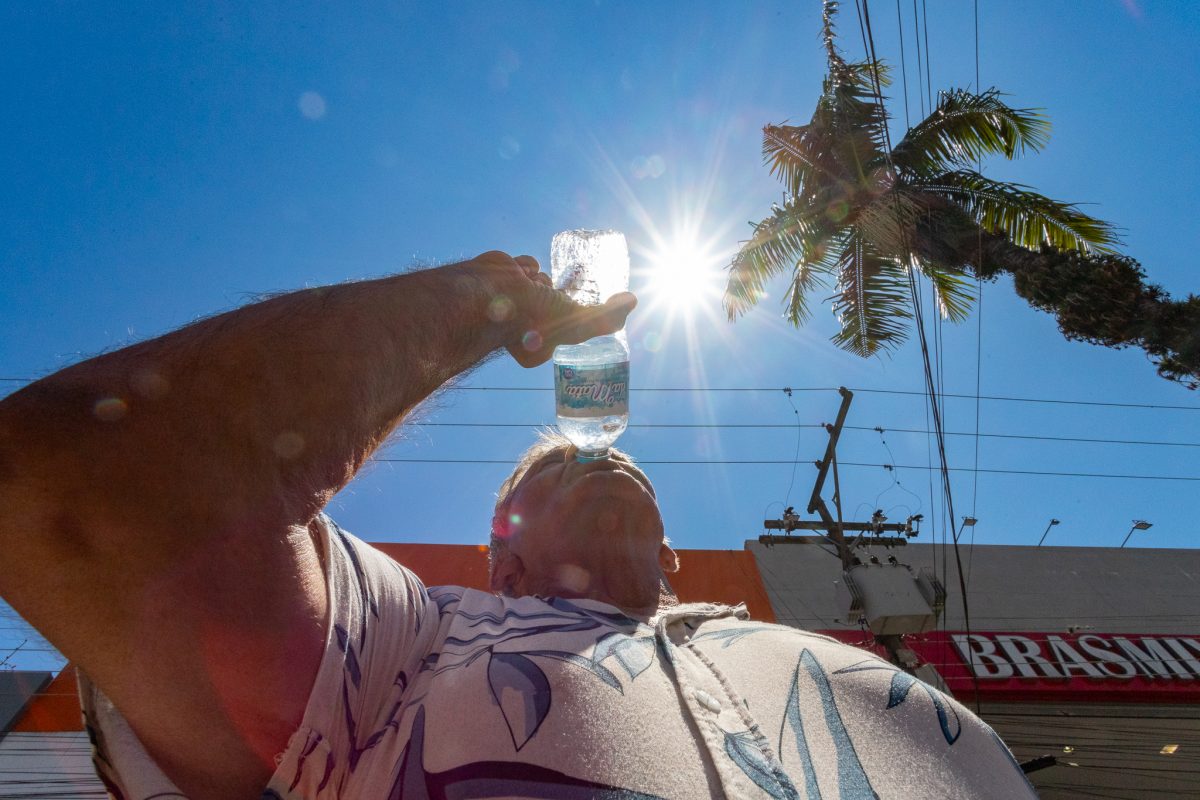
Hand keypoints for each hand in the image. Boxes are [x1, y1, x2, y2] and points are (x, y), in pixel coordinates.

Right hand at [468, 251, 636, 367]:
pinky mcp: (504, 278)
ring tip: (534, 285)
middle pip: (554, 301)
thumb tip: (632, 300)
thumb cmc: (531, 319)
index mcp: (541, 341)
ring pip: (541, 281)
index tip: (585, 300)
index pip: (567, 324)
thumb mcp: (578, 325)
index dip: (576, 312)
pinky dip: (526, 266)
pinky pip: (526, 266)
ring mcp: (513, 300)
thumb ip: (606, 317)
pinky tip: (520, 272)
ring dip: (541, 280)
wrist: (487, 296)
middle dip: (557, 294)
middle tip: (567, 286)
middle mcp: (526, 323)